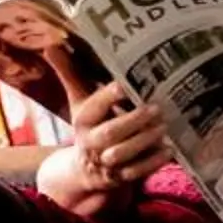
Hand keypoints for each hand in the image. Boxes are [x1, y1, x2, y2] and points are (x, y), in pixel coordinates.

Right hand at [45, 82, 168, 214]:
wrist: (84, 169)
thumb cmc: (89, 126)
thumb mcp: (78, 101)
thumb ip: (70, 74)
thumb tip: (53, 45)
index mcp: (82, 120)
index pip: (93, 107)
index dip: (107, 97)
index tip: (123, 84)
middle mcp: (91, 142)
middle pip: (109, 133)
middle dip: (132, 121)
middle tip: (155, 107)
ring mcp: (106, 162)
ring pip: (123, 154)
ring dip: (144, 141)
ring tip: (164, 126)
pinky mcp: (120, 177)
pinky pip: (136, 172)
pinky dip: (153, 162)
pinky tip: (169, 149)